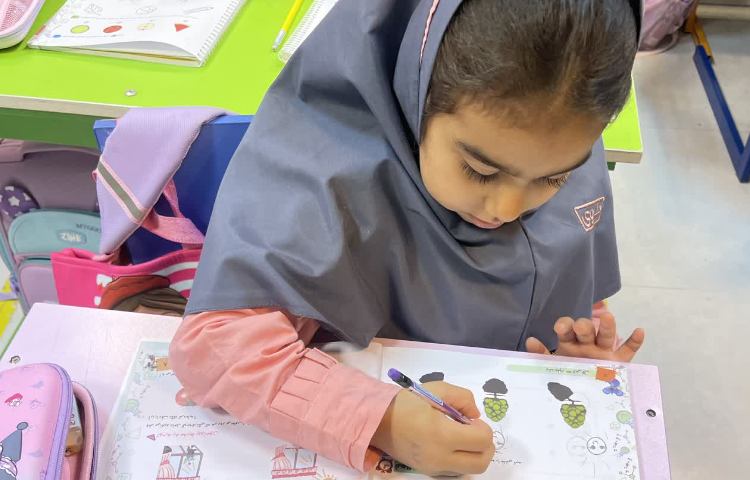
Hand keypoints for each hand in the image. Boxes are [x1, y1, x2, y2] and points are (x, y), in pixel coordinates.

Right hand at [371, 381, 494, 475]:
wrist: (378, 421)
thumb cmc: (406, 403)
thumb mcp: (436, 389)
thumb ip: (462, 397)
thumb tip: (475, 414)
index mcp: (441, 434)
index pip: (482, 440)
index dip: (483, 427)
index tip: (470, 419)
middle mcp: (440, 457)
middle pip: (481, 462)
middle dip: (485, 445)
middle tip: (474, 431)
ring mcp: (434, 468)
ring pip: (471, 470)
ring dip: (475, 454)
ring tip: (461, 438)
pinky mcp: (429, 472)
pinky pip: (456, 471)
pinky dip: (461, 460)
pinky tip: (450, 445)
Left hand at [525, 307, 644, 361]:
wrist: (582, 394)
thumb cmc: (566, 373)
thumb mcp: (551, 365)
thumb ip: (541, 354)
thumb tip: (529, 341)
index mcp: (569, 342)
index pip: (566, 328)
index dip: (564, 325)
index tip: (560, 327)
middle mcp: (586, 343)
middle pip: (586, 329)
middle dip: (584, 325)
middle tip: (581, 326)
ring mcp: (603, 352)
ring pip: (606, 336)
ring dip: (608, 326)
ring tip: (608, 316)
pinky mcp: (618, 362)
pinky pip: (628, 350)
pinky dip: (634, 341)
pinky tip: (639, 331)